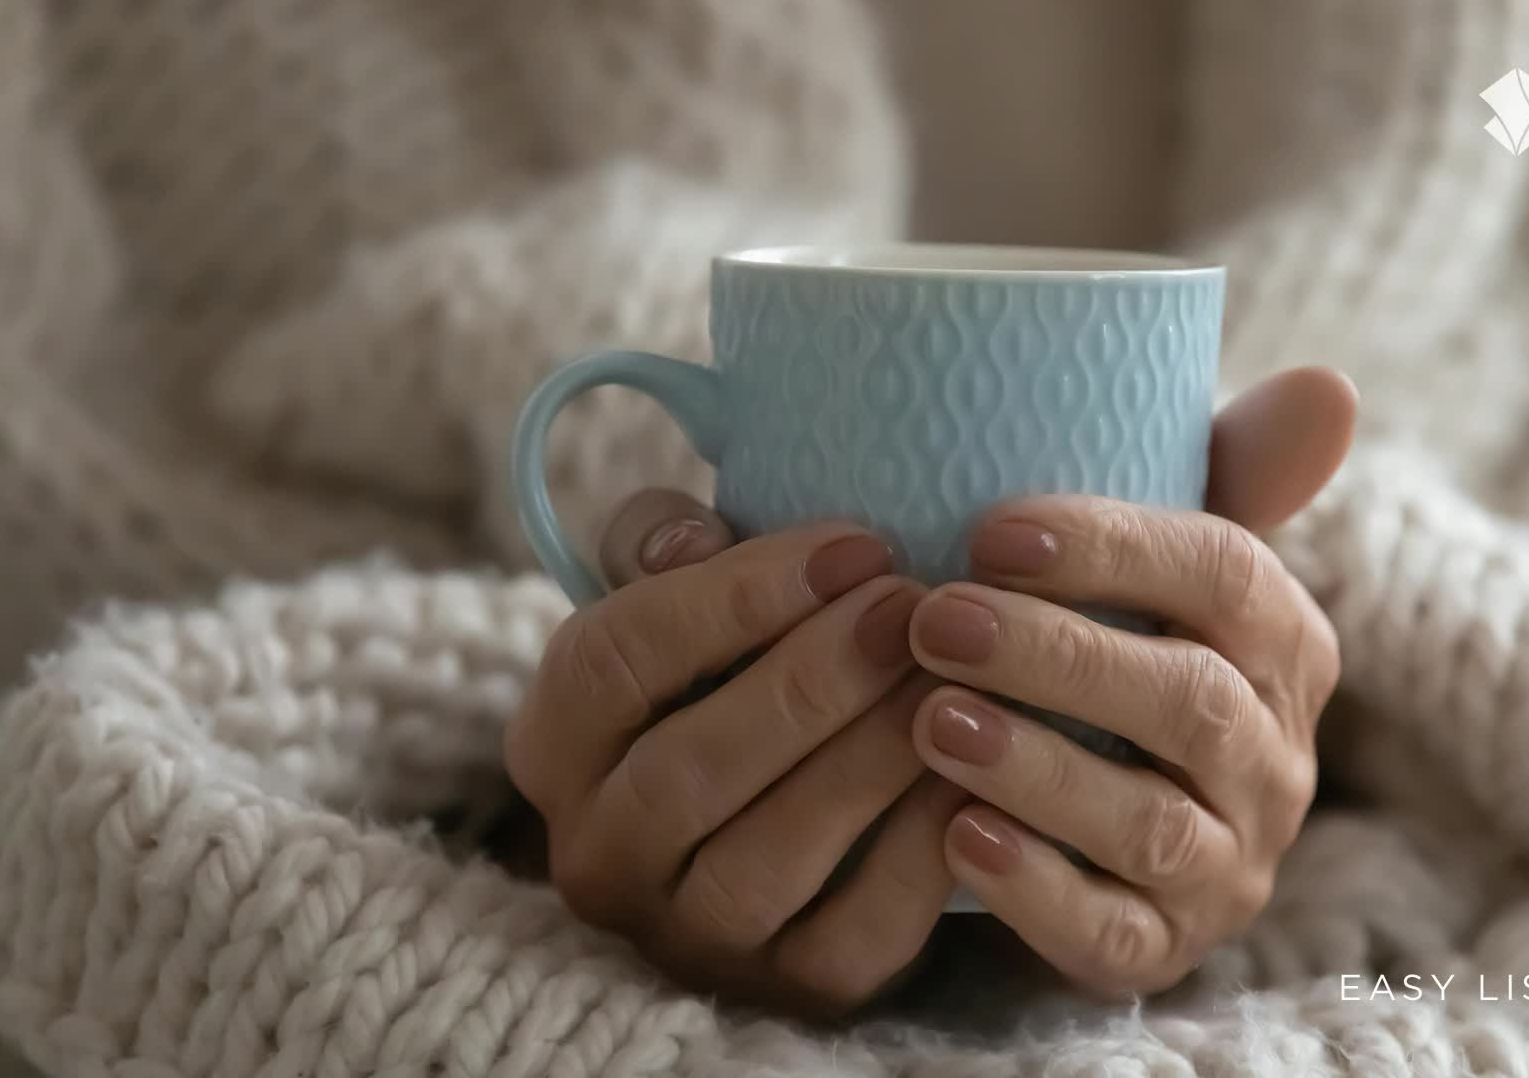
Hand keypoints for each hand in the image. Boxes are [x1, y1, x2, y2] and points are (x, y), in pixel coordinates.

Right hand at [504, 492, 960, 1016]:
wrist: (792, 805)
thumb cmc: (732, 671)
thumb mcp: (681, 595)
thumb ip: (664, 543)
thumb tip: (691, 537)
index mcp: (555, 746)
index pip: (613, 662)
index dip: (734, 597)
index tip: (853, 546)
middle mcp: (600, 856)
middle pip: (689, 769)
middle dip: (811, 680)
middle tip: (911, 609)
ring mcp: (691, 938)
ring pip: (768, 859)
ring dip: (867, 759)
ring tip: (948, 679)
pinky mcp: (793, 990)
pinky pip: (859, 931)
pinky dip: (920, 847)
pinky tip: (974, 772)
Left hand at [905, 367, 1357, 995]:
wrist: (1096, 813)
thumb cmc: (1121, 646)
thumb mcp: (1163, 560)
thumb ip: (1232, 469)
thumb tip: (1330, 385)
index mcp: (1283, 643)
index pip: (1227, 577)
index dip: (1114, 549)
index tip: (991, 529)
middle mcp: (1275, 760)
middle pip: (1188, 702)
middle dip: (1057, 656)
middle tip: (933, 618)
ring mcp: (1228, 863)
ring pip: (1151, 824)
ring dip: (1038, 768)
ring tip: (927, 720)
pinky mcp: (1164, 946)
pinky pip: (1112, 935)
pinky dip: (1032, 888)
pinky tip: (951, 836)